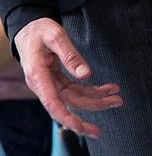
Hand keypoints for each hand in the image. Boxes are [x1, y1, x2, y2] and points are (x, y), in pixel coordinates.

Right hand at [14, 18, 121, 137]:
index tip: (81, 128)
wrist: (30, 28)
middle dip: (93, 106)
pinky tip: (108, 88)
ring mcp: (51, 84)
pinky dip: (93, 90)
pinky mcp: (58, 80)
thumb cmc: (40, 31)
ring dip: (97, 99)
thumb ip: (69, 55)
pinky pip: (77, 89)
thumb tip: (85, 74)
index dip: (67, 117)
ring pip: (75, 98)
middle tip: (116, 104)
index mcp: (37, 76)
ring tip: (117, 98)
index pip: (52, 103)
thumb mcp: (55, 36)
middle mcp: (43, 85)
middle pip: (69, 102)